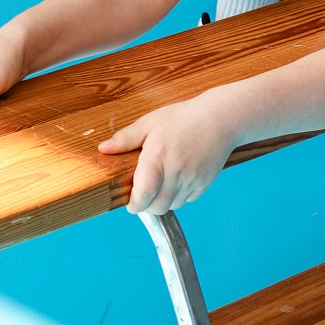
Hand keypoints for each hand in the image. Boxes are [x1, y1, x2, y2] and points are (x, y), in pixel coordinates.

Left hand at [98, 97, 237, 214]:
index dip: (134, 204)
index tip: (130, 202)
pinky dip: (178, 196)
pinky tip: (175, 180)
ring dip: (162, 201)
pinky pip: (187, 199)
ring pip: (172, 205)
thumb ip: (126, 138)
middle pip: (157, 206)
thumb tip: (103, 149)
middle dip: (146, 205)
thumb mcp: (150, 122)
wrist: (220, 119)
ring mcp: (192, 180)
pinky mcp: (204, 183)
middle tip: (141, 195)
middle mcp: (176, 172)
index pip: (143, 194)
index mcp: (158, 157)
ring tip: (159, 186)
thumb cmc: (184, 118)